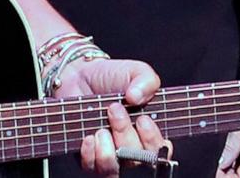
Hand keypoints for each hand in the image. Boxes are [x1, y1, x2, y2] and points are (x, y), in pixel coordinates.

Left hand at [59, 58, 163, 177]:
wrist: (79, 76)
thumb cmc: (111, 77)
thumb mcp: (136, 71)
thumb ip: (147, 80)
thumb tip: (137, 97)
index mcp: (149, 133)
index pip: (160, 151)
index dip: (153, 140)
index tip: (143, 120)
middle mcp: (132, 149)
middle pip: (137, 161)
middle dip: (126, 135)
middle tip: (114, 110)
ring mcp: (110, 157)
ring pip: (114, 172)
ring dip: (108, 152)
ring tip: (101, 129)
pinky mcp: (88, 159)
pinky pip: (91, 169)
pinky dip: (90, 154)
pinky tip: (89, 136)